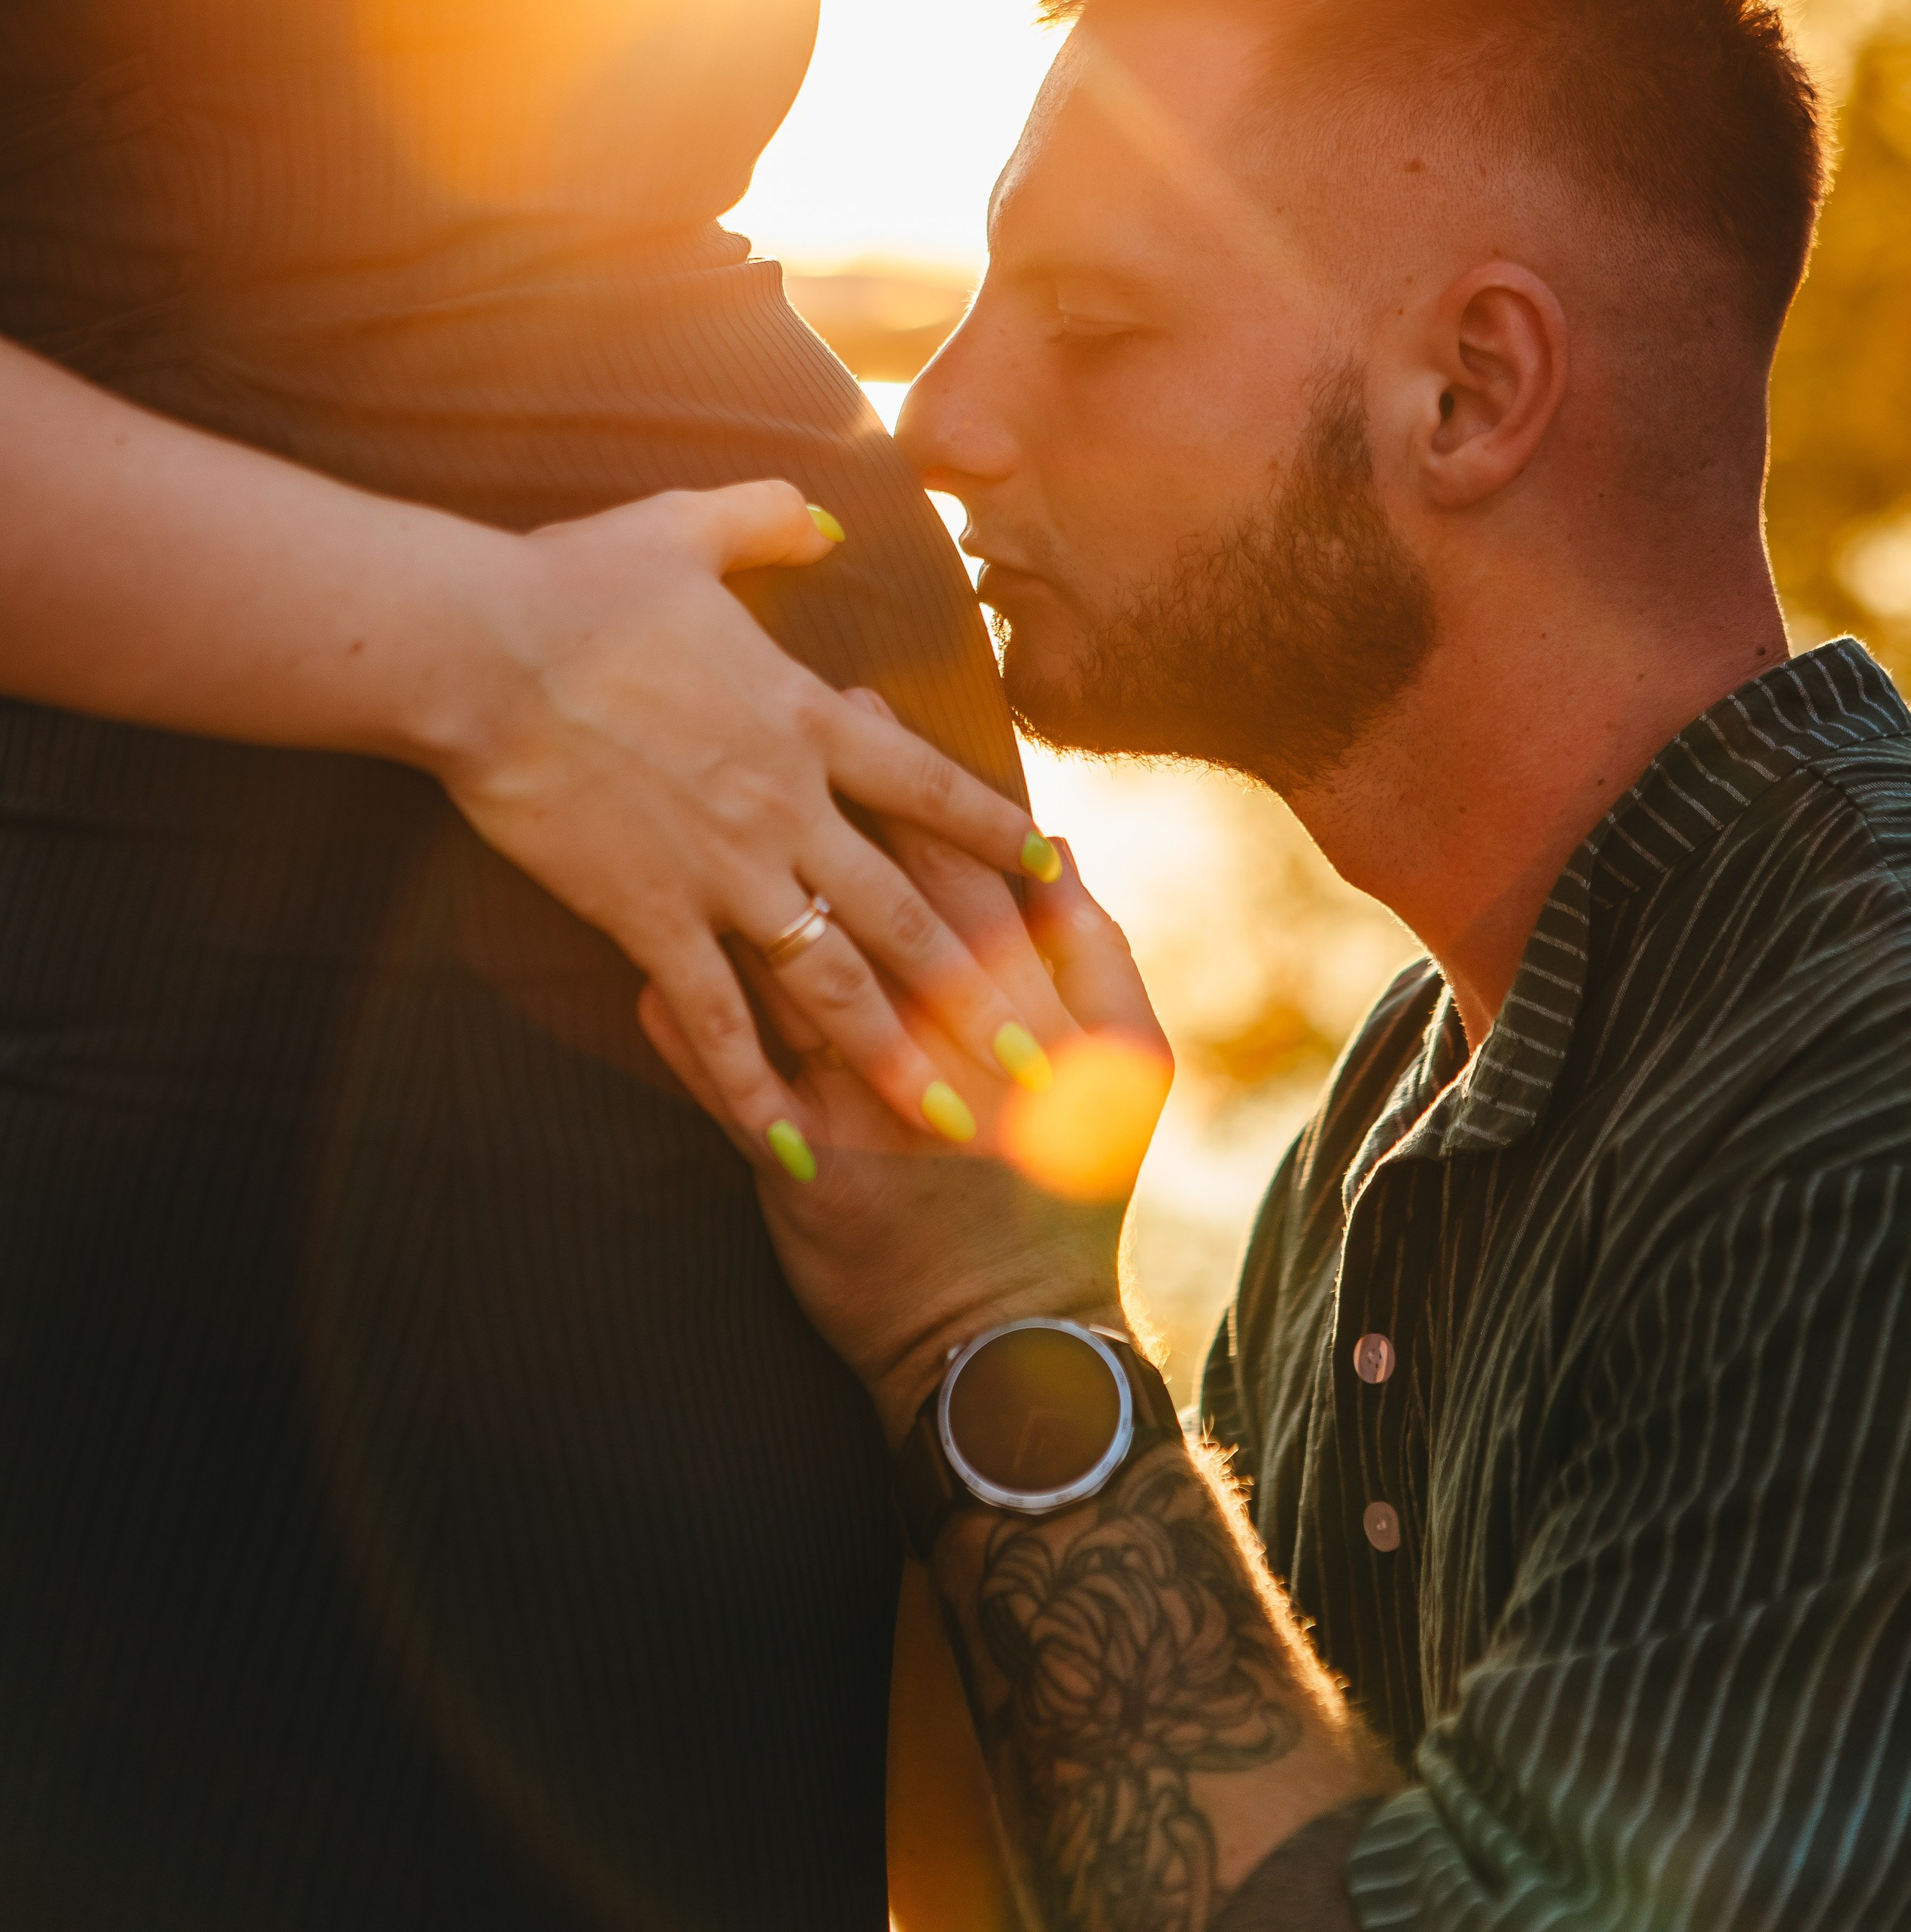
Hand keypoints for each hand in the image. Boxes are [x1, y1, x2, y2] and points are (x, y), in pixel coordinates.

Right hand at [431, 480, 1062, 1167]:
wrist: (481, 648)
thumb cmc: (575, 581)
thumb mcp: (687, 525)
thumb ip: (767, 521)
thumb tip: (828, 513)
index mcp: (803, 718)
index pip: (927, 786)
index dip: (993, 829)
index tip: (1050, 867)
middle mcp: (785, 804)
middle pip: (905, 908)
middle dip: (976, 982)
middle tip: (1037, 1048)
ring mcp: (721, 868)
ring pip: (831, 980)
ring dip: (894, 1052)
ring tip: (948, 1113)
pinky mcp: (648, 914)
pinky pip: (712, 1019)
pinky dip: (752, 1087)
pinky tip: (788, 1145)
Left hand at [640, 768, 1173, 1442]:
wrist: (1002, 1344)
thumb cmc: (1069, 1196)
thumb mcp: (1126, 1067)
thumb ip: (1096, 948)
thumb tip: (1052, 842)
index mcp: (1026, 1014)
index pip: (961, 868)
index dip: (909, 782)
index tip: (864, 711)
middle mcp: (944, 1050)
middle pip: (868, 900)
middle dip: (814, 806)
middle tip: (760, 727)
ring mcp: (865, 1109)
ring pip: (792, 977)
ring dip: (739, 894)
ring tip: (695, 823)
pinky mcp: (801, 1170)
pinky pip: (727, 1084)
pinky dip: (684, 1026)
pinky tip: (639, 968)